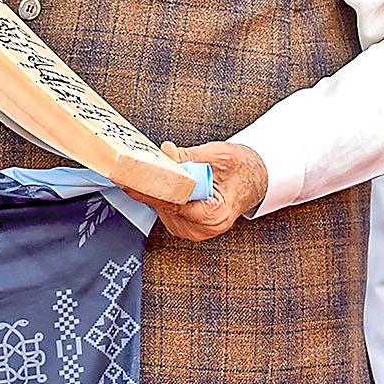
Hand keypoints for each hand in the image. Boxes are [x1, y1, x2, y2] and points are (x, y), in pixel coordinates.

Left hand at [130, 141, 268, 241]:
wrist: (253, 179)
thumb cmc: (243, 170)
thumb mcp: (219, 156)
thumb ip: (190, 156)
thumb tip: (166, 152)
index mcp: (213, 216)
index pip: (173, 203)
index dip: (150, 189)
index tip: (129, 180)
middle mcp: (201, 229)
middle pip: (164, 206)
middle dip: (150, 185)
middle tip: (132, 166)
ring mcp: (192, 230)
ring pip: (161, 207)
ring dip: (155, 188)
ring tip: (152, 169)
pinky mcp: (184, 225)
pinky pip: (165, 208)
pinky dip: (161, 192)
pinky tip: (162, 179)